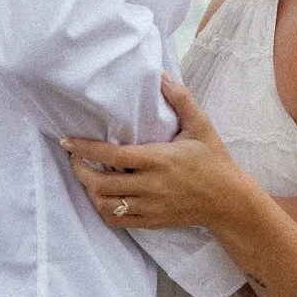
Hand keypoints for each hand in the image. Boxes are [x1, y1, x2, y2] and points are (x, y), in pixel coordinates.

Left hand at [63, 76, 252, 230]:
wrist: (228, 201)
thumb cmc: (214, 160)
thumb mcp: (201, 126)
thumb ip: (181, 99)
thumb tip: (161, 75)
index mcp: (159, 159)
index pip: (112, 156)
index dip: (85, 148)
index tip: (68, 141)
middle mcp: (151, 186)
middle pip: (101, 184)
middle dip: (79, 171)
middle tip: (74, 158)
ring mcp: (150, 207)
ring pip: (106, 205)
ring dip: (90, 191)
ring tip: (86, 176)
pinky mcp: (152, 221)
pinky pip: (118, 220)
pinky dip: (103, 209)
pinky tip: (102, 196)